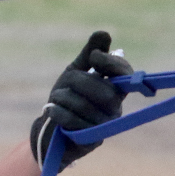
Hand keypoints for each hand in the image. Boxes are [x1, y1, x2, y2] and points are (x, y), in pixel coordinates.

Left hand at [30, 31, 132, 170]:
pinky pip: (74, 122)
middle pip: (106, 92)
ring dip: (64, 97)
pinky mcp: (91, 141)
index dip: (112, 64)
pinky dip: (58, 112)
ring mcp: (104, 126)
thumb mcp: (75, 71)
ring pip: (86, 106)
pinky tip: (51, 109)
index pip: (125, 74)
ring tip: (56, 97)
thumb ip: (89, 54)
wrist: (49, 129)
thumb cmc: (66, 97)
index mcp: (115, 89)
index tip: (94, 57)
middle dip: (80, 82)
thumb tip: (104, 34)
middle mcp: (115, 108)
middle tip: (66, 80)